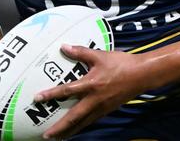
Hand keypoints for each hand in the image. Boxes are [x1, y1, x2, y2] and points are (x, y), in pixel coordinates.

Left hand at [35, 45, 150, 139]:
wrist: (141, 75)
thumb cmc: (121, 63)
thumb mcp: (100, 55)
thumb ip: (80, 52)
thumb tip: (64, 47)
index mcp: (91, 84)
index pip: (67, 91)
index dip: (51, 95)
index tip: (37, 99)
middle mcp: (94, 99)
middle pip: (73, 117)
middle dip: (59, 128)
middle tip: (45, 135)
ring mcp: (101, 107)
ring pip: (82, 123)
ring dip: (69, 131)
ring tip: (57, 138)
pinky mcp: (107, 110)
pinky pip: (91, 121)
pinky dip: (81, 126)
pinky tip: (76, 129)